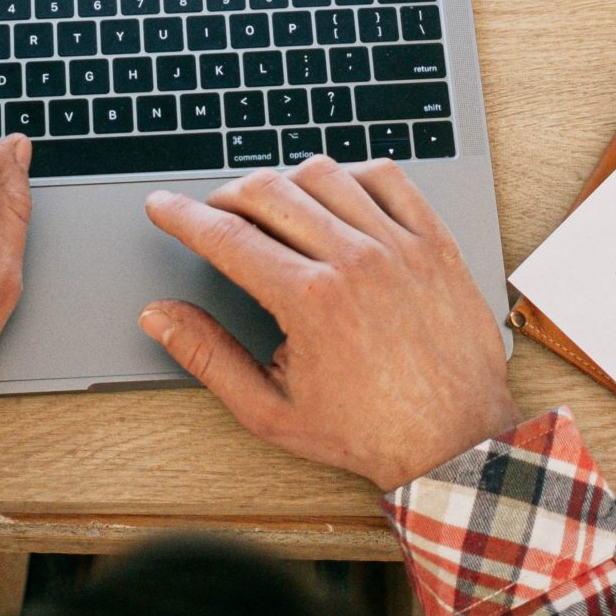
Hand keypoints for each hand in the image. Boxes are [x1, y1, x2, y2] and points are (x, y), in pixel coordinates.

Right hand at [140, 156, 520, 490]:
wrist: (454, 441)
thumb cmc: (367, 433)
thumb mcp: (271, 411)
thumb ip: (208, 357)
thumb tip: (160, 317)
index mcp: (310, 300)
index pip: (226, 236)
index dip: (183, 216)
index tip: (162, 206)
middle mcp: (355, 260)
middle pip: (269, 192)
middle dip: (227, 196)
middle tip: (214, 214)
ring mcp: (399, 246)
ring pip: (325, 174)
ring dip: (285, 181)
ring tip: (272, 205)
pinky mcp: (435, 242)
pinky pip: (388, 178)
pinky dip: (353, 174)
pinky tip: (338, 194)